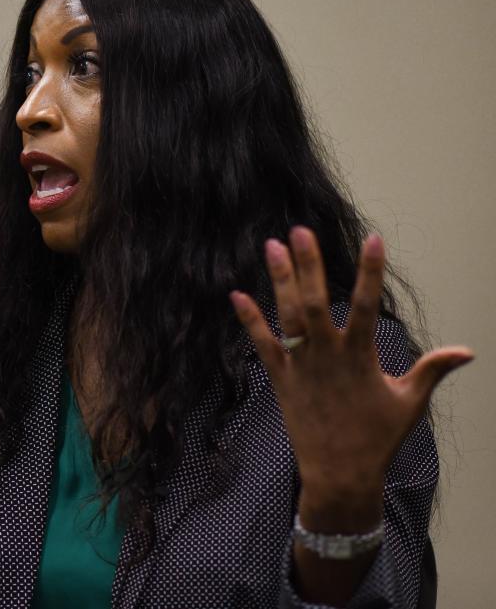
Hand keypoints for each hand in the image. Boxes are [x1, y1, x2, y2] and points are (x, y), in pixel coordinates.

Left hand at [230, 226, 472, 529]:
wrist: (340, 474)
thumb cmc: (378, 438)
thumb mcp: (410, 403)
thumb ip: (432, 370)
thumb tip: (467, 351)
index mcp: (360, 357)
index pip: (366, 305)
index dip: (370, 272)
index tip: (373, 239)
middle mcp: (327, 356)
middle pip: (315, 302)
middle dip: (309, 265)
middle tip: (300, 230)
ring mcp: (301, 366)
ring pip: (287, 316)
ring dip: (280, 280)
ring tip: (272, 245)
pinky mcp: (281, 379)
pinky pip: (262, 345)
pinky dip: (250, 320)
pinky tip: (237, 294)